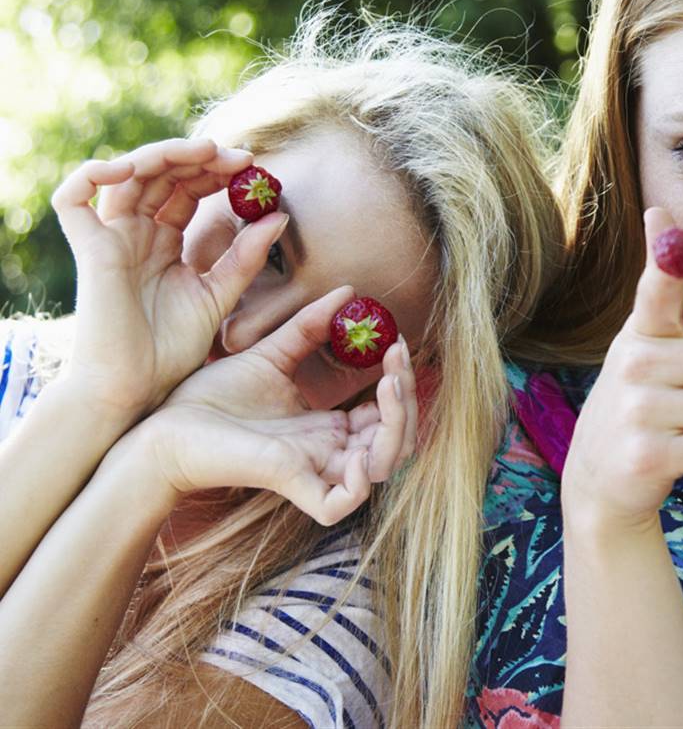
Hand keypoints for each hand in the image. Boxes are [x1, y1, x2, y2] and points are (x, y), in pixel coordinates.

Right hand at [51, 137, 285, 421]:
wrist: (136, 389)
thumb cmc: (174, 350)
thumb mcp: (220, 295)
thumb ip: (247, 257)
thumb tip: (279, 216)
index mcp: (164, 242)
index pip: (188, 190)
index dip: (217, 172)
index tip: (254, 167)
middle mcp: (136, 233)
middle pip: (161, 175)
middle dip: (199, 158)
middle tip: (239, 156)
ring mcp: (111, 238)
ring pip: (126, 175)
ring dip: (165, 154)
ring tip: (207, 151)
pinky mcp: (88, 249)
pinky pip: (73, 198)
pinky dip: (96, 173)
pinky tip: (135, 168)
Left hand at [134, 287, 417, 524]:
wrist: (163, 426)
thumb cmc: (211, 398)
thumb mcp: (272, 353)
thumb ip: (310, 328)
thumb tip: (348, 291)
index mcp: (327, 428)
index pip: (386, 414)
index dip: (400, 380)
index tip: (396, 342)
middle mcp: (327, 452)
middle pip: (396, 441)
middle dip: (408, 399)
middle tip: (396, 358)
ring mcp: (311, 470)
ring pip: (381, 468)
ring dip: (397, 427)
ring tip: (389, 384)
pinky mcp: (288, 482)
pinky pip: (340, 502)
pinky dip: (359, 482)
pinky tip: (356, 447)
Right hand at [561, 207, 682, 532]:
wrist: (600, 474)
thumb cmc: (642, 400)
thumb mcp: (644, 342)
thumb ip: (661, 288)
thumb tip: (658, 210)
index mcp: (640, 333)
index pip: (656, 286)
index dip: (665, 256)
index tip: (660, 215)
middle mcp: (634, 363)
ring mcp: (639, 409)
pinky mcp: (648, 453)